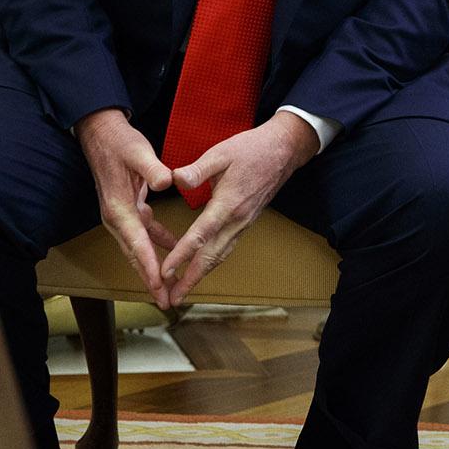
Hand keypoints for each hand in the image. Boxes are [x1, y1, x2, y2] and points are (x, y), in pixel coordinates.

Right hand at [76, 108, 176, 308]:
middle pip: (135, 254)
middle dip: (149, 279)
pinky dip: (158, 242)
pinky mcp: (128, 206)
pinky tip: (174, 248)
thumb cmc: (120, 142)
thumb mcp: (139, 152)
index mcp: (118, 208)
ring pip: (139, 247)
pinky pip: (144, 232)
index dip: (148, 266)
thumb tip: (167, 182)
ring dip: (152, 266)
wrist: (101, 132)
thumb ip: (153, 168)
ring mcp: (121, 213)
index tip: (158, 285)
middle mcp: (117, 216)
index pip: (137, 243)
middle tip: (165, 301)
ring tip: (168, 287)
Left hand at [159, 110, 318, 305]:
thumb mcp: (221, 153)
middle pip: (211, 256)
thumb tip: (174, 181)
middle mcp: (237, 219)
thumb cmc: (252, 149)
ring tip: (183, 291)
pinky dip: (212, 262)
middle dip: (190, 279)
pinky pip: (227, 247)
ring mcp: (244, 222)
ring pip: (220, 255)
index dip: (181, 255)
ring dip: (201, 275)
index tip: (165, 272)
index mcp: (228, 203)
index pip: (200, 235)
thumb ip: (196, 169)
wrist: (284, 150)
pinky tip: (203, 267)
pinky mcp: (246, 221)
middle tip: (172, 299)